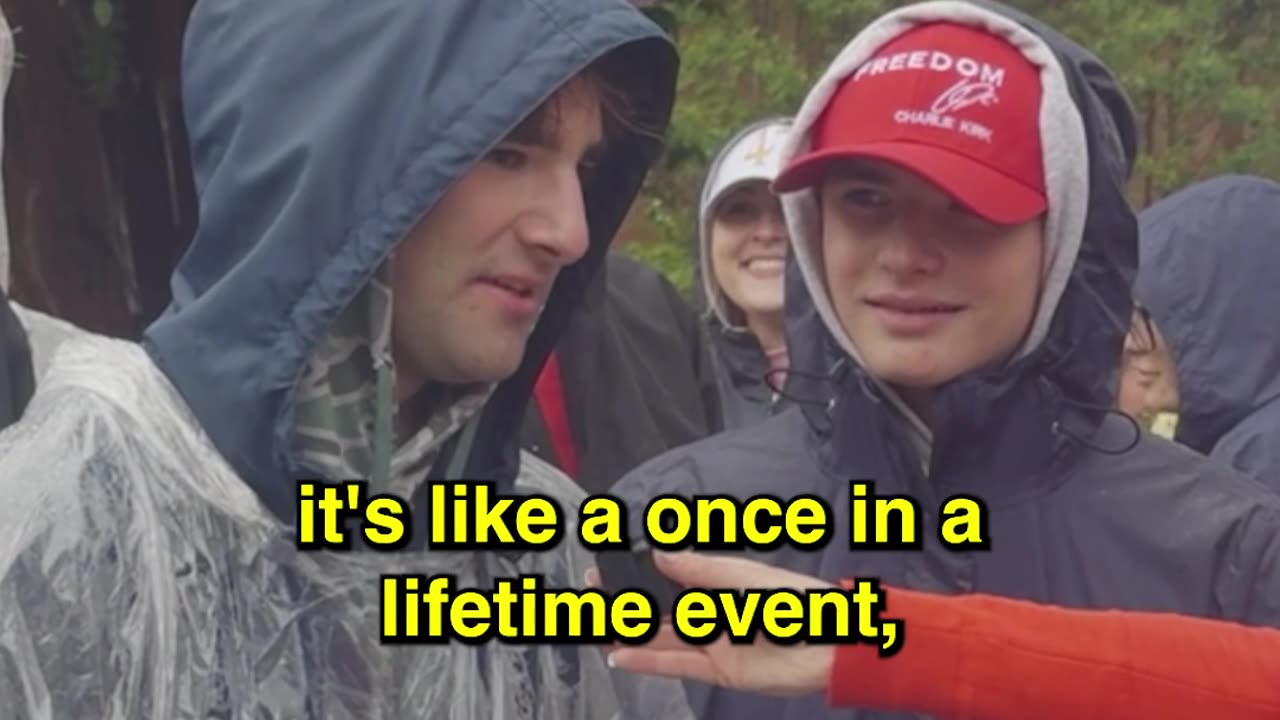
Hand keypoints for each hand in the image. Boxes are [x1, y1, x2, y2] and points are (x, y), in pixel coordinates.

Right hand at [596, 551, 836, 696]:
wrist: (831, 646)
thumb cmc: (797, 603)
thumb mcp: (746, 577)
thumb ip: (701, 569)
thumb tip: (661, 554)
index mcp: (720, 584)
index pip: (670, 579)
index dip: (639, 577)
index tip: (607, 572)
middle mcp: (713, 613)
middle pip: (661, 611)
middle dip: (627, 607)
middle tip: (593, 602)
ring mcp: (714, 643)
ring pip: (662, 640)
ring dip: (630, 637)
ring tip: (597, 632)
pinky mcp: (718, 672)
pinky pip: (676, 665)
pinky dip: (647, 663)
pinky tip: (621, 656)